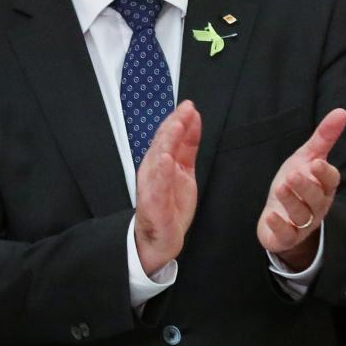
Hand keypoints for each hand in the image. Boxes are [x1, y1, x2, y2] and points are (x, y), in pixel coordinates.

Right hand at [135, 100, 200, 272]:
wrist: (161, 239)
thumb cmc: (170, 205)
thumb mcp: (184, 170)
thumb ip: (187, 145)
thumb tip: (193, 119)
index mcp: (161, 162)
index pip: (168, 136)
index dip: (178, 120)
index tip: (189, 106)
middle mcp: (154, 171)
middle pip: (162, 143)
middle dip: (173, 125)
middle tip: (184, 111)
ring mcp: (152, 186)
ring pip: (157, 159)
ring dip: (166, 142)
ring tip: (176, 127)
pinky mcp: (153, 203)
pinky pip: (156, 185)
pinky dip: (160, 171)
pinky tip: (165, 159)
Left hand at [257, 108, 345, 267]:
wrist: (279, 216)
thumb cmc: (296, 184)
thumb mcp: (307, 158)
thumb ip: (324, 137)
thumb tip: (342, 111)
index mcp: (324, 186)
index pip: (330, 180)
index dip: (324, 173)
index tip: (316, 163)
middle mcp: (317, 206)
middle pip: (315, 198)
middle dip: (305, 187)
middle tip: (293, 175)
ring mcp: (303, 223)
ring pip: (301, 214)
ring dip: (291, 201)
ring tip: (280, 188)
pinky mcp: (287, 236)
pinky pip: (286, 234)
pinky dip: (279, 226)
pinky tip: (271, 216)